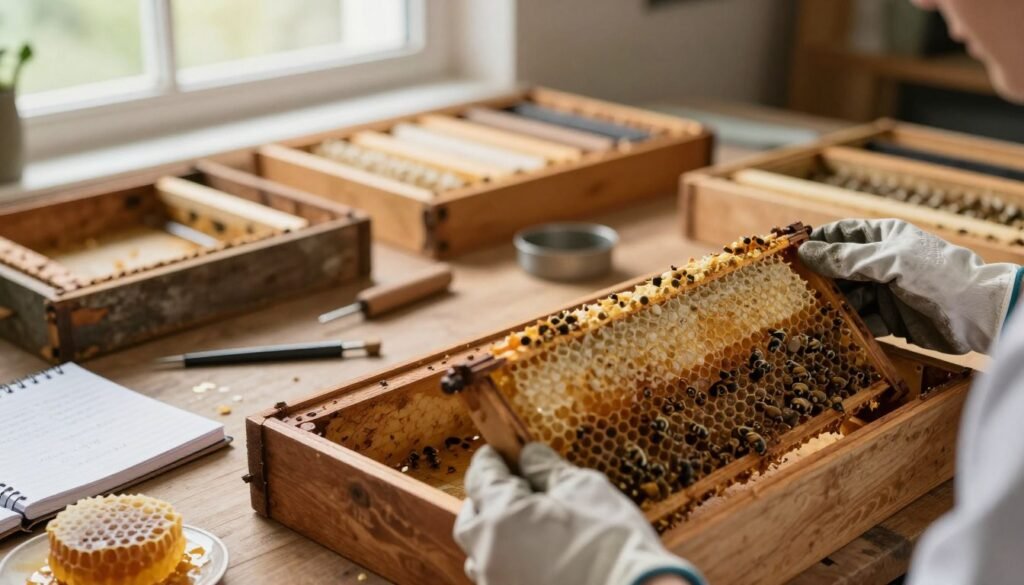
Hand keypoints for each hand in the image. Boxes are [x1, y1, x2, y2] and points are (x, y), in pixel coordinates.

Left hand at [454, 443, 703, 584]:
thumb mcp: (583, 489)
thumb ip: (548, 469)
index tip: (501, 450)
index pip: (481, 476)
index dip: (492, 458)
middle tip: (514, 484)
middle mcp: (488, 555)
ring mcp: (497, 583)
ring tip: (526, 521)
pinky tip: (536, 554)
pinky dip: (509, 560)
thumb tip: (530, 456)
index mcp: (500, 517)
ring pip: (481, 553)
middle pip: (472, 517)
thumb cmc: (611, 544)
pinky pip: (498, 576)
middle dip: (487, 497)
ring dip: (495, 533)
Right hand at [797, 219, 1021, 353]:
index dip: (814, 242)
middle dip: (817, 279)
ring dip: (830, 306)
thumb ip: (847, 259)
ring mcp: (886, 292)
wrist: (979, 314)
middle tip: (787, 289)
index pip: (841, 234)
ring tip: (804, 314)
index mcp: (884, 238)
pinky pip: (861, 322)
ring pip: (847, 298)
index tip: (787, 253)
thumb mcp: (889, 261)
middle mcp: (882, 264)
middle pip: (839, 269)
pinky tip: (829, 332)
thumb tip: (806, 253)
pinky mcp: (891, 321)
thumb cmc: (938, 274)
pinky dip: (846, 328)